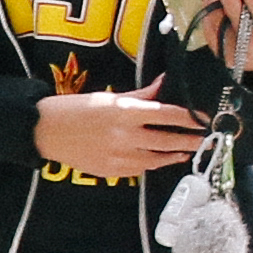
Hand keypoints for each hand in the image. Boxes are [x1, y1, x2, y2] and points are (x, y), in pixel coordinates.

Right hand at [35, 88, 210, 178]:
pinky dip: (155, 163)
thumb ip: (141, 94)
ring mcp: (119, 157)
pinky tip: (163, 159)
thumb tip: (163, 81)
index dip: (191, 118)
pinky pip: (141, 169)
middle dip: (191, 139)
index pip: (169, 115)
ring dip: (176, 154)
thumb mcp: (109, 97)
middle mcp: (125, 136)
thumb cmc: (75, 109)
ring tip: (188, 150)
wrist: (45, 131)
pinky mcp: (112, 171)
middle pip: (169, 140)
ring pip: (158, 158)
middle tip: (206, 138)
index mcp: (126, 113)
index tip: (204, 118)